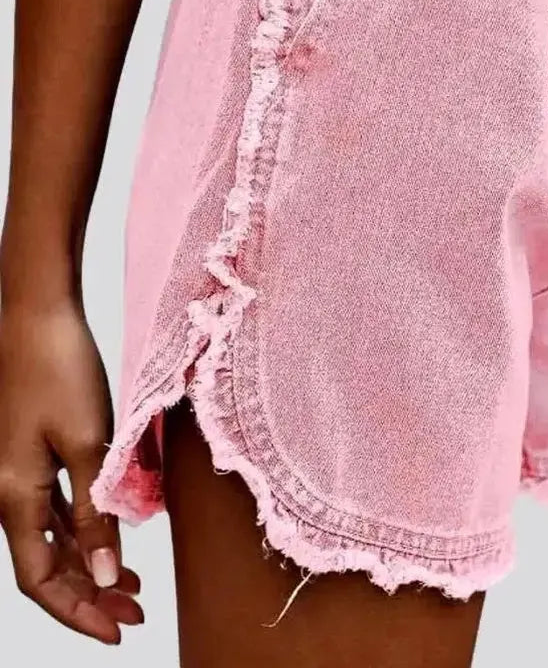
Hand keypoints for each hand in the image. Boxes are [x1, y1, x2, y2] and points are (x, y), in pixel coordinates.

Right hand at [0, 299, 142, 642]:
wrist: (38, 315)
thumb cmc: (61, 371)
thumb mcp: (88, 443)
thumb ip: (95, 511)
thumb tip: (104, 576)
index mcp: (14, 497)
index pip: (42, 580)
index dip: (78, 613)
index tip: (120, 630)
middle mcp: (10, 492)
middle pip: (46, 565)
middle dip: (88, 596)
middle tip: (136, 613)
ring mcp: (21, 471)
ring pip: (53, 538)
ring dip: (89, 564)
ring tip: (132, 583)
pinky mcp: (36, 449)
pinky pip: (56, 507)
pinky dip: (84, 529)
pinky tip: (113, 533)